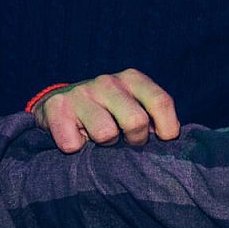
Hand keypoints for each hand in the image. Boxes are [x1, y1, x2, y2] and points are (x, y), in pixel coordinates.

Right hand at [30, 69, 179, 152]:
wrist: (59, 104)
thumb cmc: (108, 110)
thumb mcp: (133, 104)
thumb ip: (154, 115)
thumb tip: (172, 139)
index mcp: (132, 79)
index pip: (161, 101)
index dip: (168, 126)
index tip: (165, 140)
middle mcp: (107, 82)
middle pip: (136, 121)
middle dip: (136, 139)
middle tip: (127, 141)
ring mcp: (81, 93)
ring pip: (105, 134)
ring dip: (105, 145)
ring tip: (100, 137)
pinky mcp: (56, 108)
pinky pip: (73, 144)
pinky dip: (77, 148)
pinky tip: (77, 137)